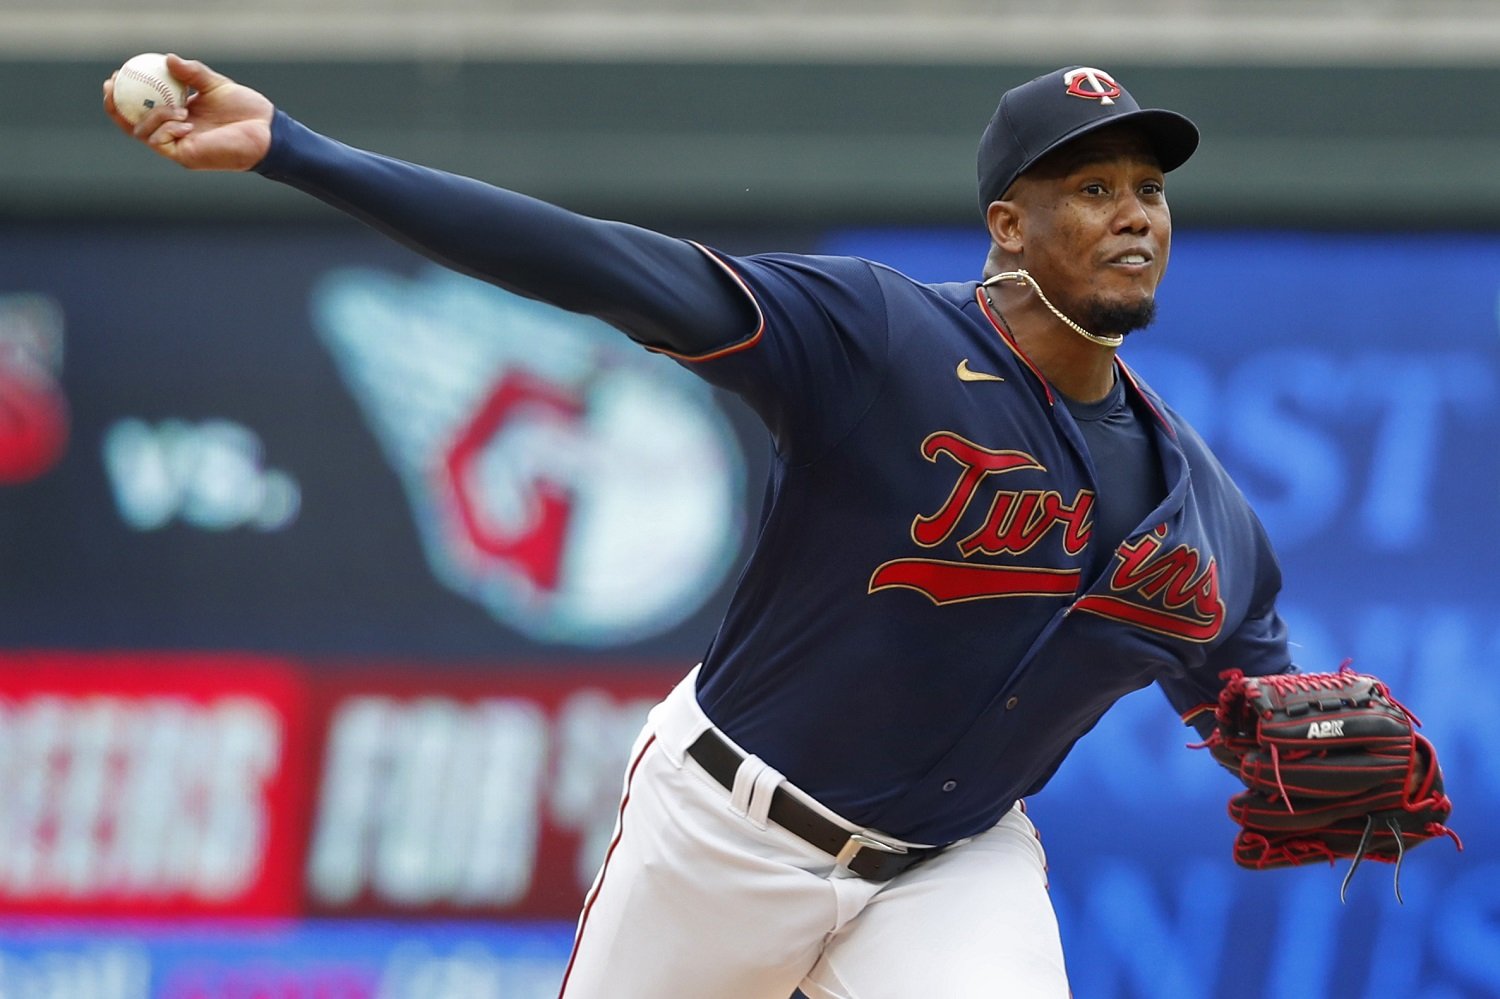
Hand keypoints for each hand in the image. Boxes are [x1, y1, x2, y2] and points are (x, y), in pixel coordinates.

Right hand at [103, 54, 273, 170]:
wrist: (266, 131)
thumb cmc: (245, 110)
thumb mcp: (215, 84)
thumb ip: (192, 73)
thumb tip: (168, 58)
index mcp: (177, 114)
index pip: (142, 106)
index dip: (124, 92)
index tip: (117, 73)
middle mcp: (173, 132)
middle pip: (131, 123)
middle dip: (115, 105)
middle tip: (112, 85)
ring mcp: (178, 146)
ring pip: (143, 132)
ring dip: (153, 115)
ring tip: (179, 108)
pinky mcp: (185, 157)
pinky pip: (160, 142)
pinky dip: (167, 127)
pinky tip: (185, 120)